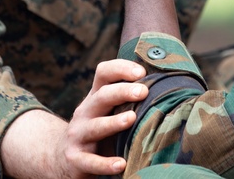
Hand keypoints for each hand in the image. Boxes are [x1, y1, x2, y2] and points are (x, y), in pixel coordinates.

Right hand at [60, 59, 147, 176]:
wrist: (65, 158)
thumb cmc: (98, 131)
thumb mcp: (108, 112)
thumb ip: (128, 101)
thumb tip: (169, 90)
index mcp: (95, 97)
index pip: (104, 73)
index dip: (120, 68)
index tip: (142, 71)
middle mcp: (85, 112)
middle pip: (102, 96)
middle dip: (122, 92)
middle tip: (143, 91)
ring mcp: (78, 135)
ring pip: (95, 126)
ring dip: (113, 122)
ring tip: (131, 119)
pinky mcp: (75, 159)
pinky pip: (90, 162)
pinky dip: (105, 164)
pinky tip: (121, 164)